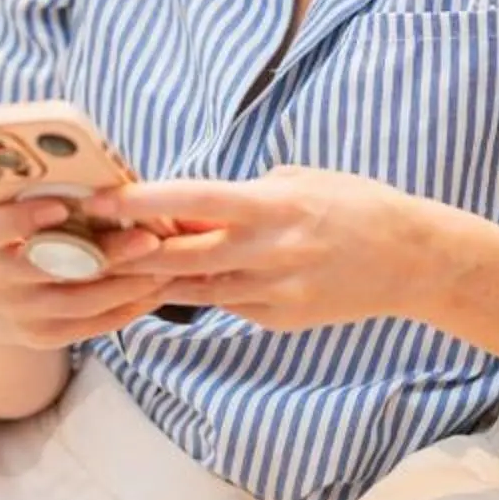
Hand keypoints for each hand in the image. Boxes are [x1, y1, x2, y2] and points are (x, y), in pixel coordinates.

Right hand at [0, 192, 230, 349]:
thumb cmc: (11, 235)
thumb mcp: (8, 209)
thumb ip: (42, 193)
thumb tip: (105, 175)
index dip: (25, 219)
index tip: (60, 207)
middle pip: (52, 267)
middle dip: (105, 253)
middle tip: (149, 238)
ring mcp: (20, 313)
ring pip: (80, 301)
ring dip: (128, 284)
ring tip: (166, 265)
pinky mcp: (44, 336)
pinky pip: (92, 326)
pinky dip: (128, 308)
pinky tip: (156, 290)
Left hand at [83, 166, 420, 332]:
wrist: (411, 260)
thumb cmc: (356, 204)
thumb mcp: (300, 180)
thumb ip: (244, 193)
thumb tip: (193, 202)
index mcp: (272, 206)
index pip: (191, 202)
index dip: (140, 203)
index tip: (100, 200)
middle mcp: (267, 252)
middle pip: (178, 256)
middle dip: (129, 251)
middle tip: (88, 242)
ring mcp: (272, 293)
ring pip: (193, 288)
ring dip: (155, 277)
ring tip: (118, 265)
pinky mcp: (277, 319)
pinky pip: (226, 304)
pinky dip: (203, 290)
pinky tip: (181, 280)